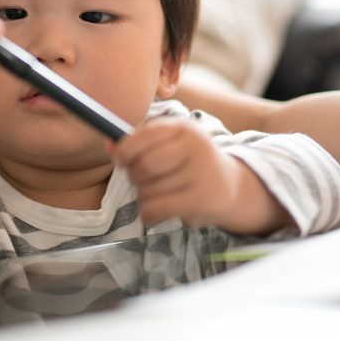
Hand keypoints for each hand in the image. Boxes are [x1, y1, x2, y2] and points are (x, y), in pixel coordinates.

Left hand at [113, 117, 285, 232]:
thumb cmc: (190, 164)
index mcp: (183, 127)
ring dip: (145, 197)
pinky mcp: (201, 199)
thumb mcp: (169, 145)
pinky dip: (148, 213)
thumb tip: (107, 143)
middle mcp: (195, 145)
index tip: (121, 161)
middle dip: (136, 177)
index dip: (124, 151)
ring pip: (148, 190)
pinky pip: (156, 209)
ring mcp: (200, 172)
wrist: (232, 188)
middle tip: (146, 180)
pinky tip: (157, 211)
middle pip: (142, 166)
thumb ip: (138, 142)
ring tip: (161, 194)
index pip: (141, 137)